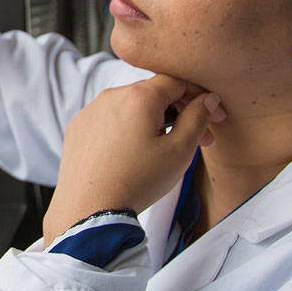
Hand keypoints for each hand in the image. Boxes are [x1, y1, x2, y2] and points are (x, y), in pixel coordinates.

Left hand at [43, 75, 226, 244]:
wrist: (90, 209)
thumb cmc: (137, 181)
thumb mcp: (180, 150)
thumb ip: (198, 118)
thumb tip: (207, 99)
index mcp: (139, 96)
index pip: (177, 81)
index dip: (200, 96)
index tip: (213, 116)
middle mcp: (111, 96)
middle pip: (154, 94)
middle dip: (179, 112)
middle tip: (198, 139)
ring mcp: (91, 111)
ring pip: (130, 107)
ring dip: (152, 122)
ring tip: (164, 150)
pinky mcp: (78, 129)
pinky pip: (109, 121)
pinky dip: (126, 130)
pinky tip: (134, 154)